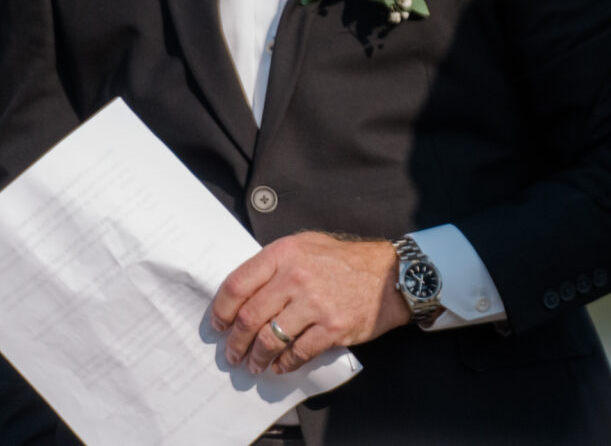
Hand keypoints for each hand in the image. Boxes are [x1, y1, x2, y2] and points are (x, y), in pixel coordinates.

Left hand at [212, 233, 409, 376]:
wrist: (391, 274)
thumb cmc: (346, 261)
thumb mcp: (308, 245)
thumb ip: (276, 263)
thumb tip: (244, 293)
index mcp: (285, 253)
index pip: (238, 284)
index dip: (222, 310)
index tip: (219, 325)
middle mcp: (297, 276)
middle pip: (250, 317)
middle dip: (236, 342)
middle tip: (233, 352)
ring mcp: (315, 303)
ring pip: (270, 339)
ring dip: (256, 357)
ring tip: (254, 364)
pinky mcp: (332, 327)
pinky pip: (297, 353)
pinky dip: (284, 364)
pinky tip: (281, 365)